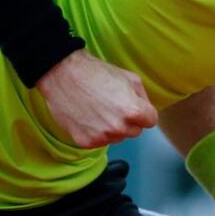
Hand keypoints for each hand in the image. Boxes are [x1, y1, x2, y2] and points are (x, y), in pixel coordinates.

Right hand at [36, 49, 157, 147]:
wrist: (63, 75)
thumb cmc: (96, 73)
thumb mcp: (130, 78)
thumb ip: (143, 98)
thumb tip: (147, 112)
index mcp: (133, 111)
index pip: (151, 121)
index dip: (144, 112)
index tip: (134, 106)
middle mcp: (119, 127)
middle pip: (134, 131)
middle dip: (128, 121)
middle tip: (113, 106)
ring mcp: (102, 137)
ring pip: (117, 137)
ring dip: (113, 128)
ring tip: (99, 110)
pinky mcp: (86, 142)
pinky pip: (100, 142)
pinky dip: (96, 132)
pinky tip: (88, 117)